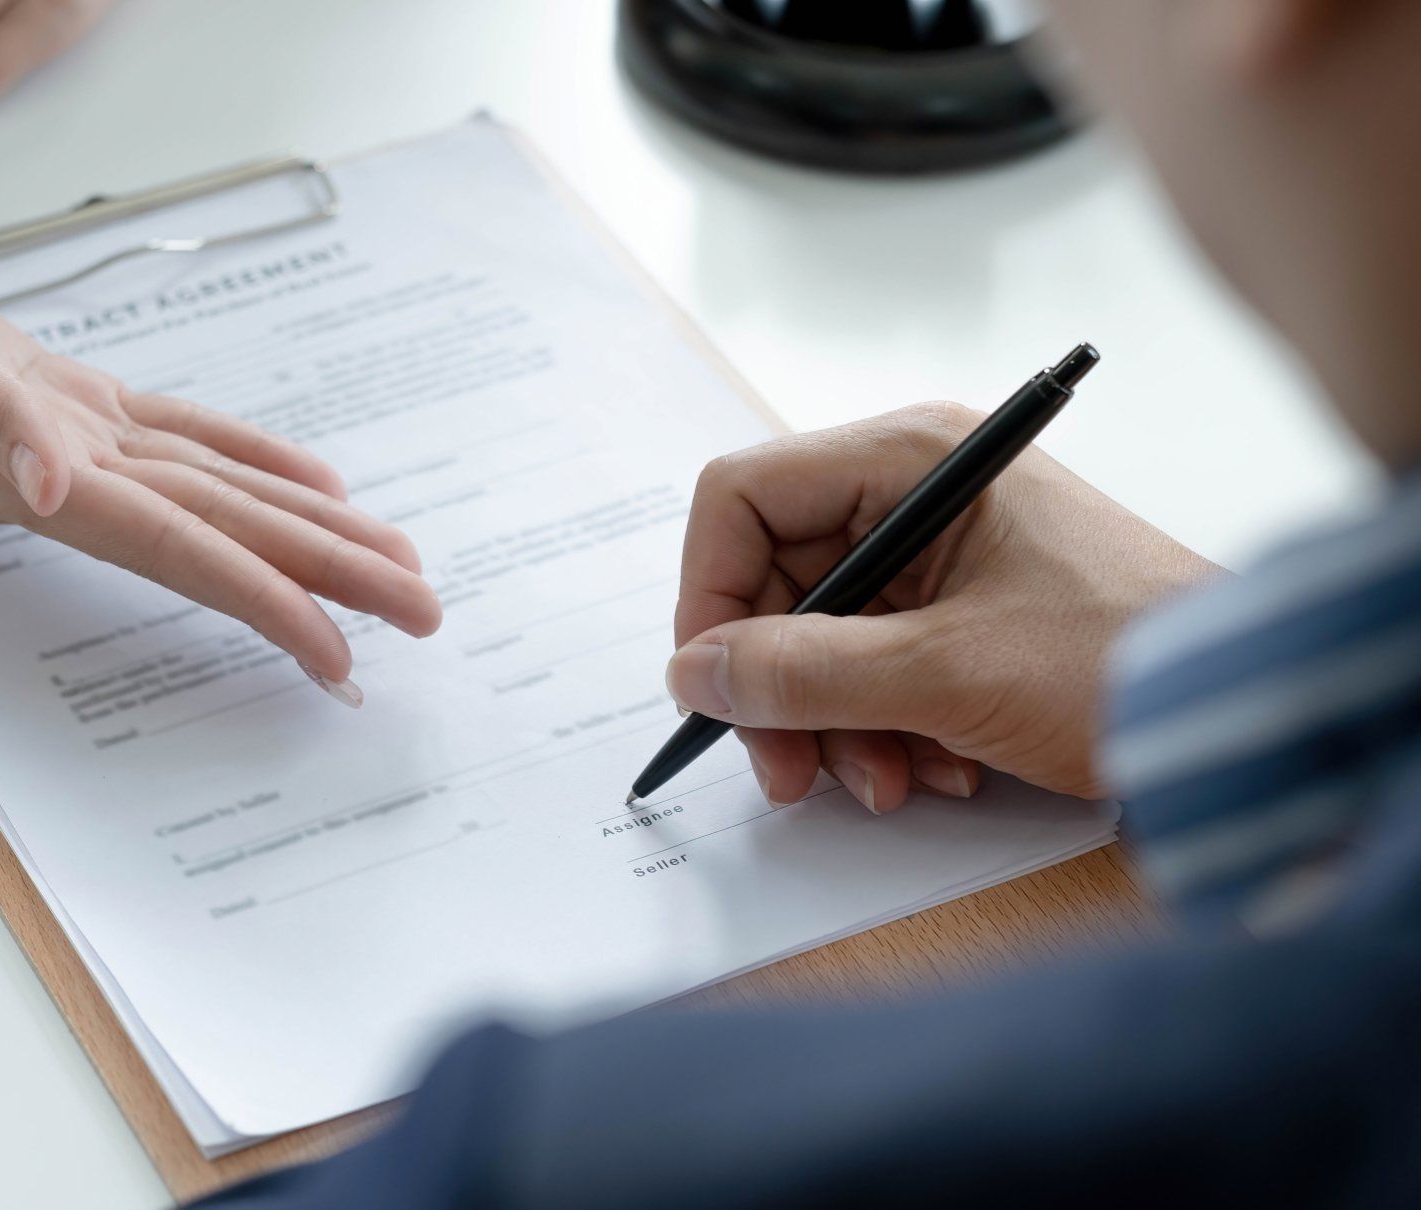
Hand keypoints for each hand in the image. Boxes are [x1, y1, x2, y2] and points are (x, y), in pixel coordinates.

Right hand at [0, 170, 439, 690]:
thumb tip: (53, 487)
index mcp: (17, 474)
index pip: (168, 548)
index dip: (259, 596)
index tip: (338, 648)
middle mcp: (56, 474)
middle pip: (215, 534)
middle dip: (321, 577)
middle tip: (419, 612)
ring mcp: (67, 441)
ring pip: (212, 494)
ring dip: (302, 532)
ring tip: (387, 564)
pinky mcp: (69, 402)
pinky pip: (181, 439)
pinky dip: (249, 461)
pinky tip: (308, 483)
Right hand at [666, 404, 1218, 811]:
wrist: (1241, 713)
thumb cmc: (1118, 659)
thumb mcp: (943, 674)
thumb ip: (803, 674)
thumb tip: (693, 673)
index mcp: (909, 457)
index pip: (743, 497)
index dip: (710, 592)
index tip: (714, 685)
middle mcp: (914, 490)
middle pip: (776, 580)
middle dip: (782, 688)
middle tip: (791, 772)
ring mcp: (937, 553)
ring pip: (818, 636)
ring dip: (835, 723)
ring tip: (890, 782)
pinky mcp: (958, 610)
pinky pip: (871, 665)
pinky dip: (884, 726)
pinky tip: (936, 768)